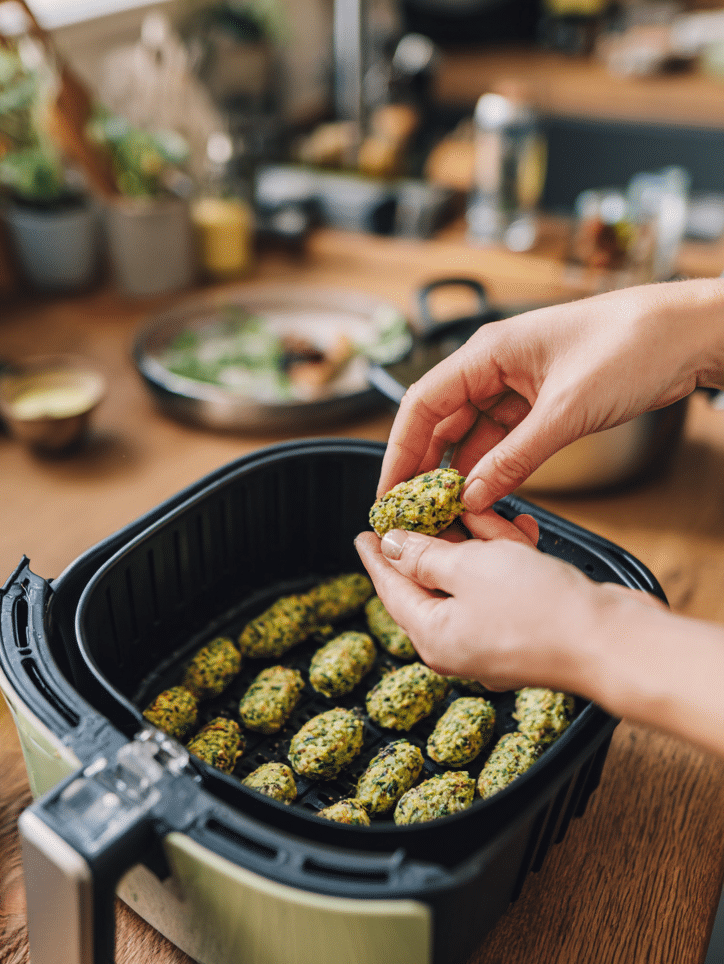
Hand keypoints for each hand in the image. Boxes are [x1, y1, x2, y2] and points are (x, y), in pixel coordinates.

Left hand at [355, 524, 658, 689]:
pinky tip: (516, 527)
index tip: (363, 533)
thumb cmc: (538, 609)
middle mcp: (458, 643)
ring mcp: (494, 639)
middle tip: (428, 505)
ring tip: (483, 507)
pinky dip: (507, 557)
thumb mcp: (468, 568)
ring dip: (479, 540)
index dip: (376, 557)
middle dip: (438, 538)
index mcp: (432, 636)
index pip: (390, 589)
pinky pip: (503, 586)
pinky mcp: (527, 629)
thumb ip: (424, 556)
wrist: (614, 643)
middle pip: (432, 581)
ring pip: (473, 578)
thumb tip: (391, 547)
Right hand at [378, 278, 723, 510]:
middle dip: (423, 468)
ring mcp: (517, 386)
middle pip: (440, 423)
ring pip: (471, 436)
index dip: (399, 450)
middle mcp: (494, 367)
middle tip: (412, 511)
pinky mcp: (540, 404)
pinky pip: (502, 442)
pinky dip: (492, 469)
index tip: (388, 491)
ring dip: (459, 474)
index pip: (422, 404)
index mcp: (487, 352)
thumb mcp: (567, 410)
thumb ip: (515, 458)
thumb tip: (473, 496)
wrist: (694, 332)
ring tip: (445, 512)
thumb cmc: (635, 344)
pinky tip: (484, 496)